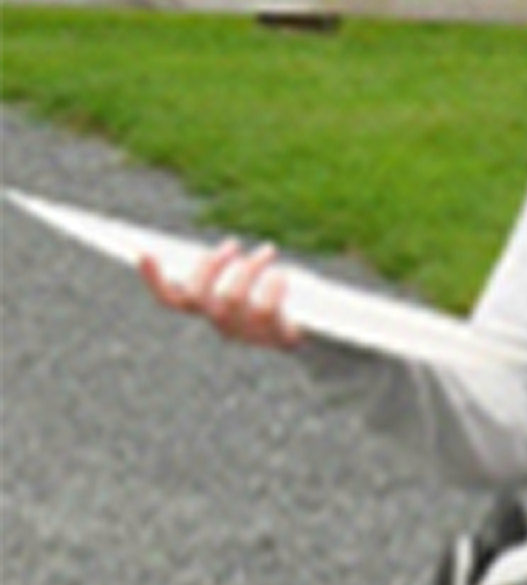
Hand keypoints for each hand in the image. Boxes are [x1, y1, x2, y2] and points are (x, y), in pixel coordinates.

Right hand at [138, 241, 300, 349]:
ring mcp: (249, 336)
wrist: (324, 327)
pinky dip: (272, 286)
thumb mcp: (251, 275)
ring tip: (269, 251)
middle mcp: (224, 326)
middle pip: (196, 297)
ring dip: (249, 268)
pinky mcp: (276, 340)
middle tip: (233, 245)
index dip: (154, 280)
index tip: (144, 252)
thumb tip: (223, 248)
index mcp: (212, 310)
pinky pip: (263, 310)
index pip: (172, 300)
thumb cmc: (281, 293)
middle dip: (210, 266)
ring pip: (231, 298)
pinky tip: (283, 275)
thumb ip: (232, 265)